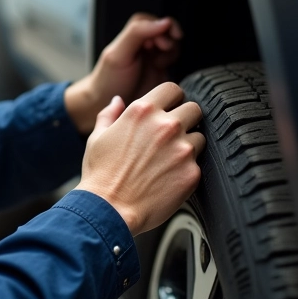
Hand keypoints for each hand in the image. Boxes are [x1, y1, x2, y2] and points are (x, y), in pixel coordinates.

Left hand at [64, 13, 182, 133]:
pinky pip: (175, 63)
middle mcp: (144, 45)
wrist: (105, 106)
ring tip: (159, 64)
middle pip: (167, 33)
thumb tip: (165, 21)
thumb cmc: (108, 79)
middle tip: (160, 54)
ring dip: (171, 53)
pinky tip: (162, 72)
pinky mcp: (162, 73)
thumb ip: (137, 33)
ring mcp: (154, 58)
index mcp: (133, 36)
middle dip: (169, 41)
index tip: (163, 42)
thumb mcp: (119, 54)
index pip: (154, 22)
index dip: (163, 28)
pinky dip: (174, 65)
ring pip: (173, 47)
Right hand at [75, 82, 203, 235]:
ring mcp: (182, 149)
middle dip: (185, 119)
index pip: (173, 89)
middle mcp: (165, 126)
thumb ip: (110, 114)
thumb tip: (117, 101)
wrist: (109, 209)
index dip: (172, 99)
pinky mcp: (192, 172)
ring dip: (189, 144)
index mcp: (142, 111)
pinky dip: (187, 168)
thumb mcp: (97, 137)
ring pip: (200, 136)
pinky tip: (170, 176)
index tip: (170, 109)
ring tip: (170, 159)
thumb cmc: (100, 175)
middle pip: (194, 108)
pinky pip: (199, 163)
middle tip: (173, 134)